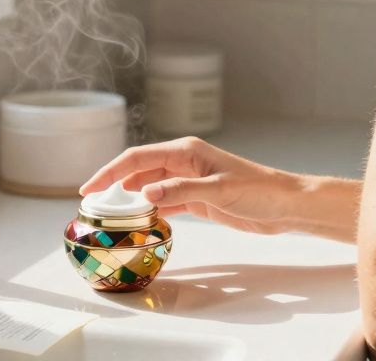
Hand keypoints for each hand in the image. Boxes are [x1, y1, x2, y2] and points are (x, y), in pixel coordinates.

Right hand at [79, 137, 301, 234]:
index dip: (110, 171)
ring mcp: (189, 181)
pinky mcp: (197, 200)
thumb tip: (144, 195)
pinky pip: (166, 204)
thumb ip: (181, 191)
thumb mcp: (219, 191)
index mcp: (185, 151)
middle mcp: (183, 163)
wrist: (286, 205)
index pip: (138, 158)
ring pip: (150, 189)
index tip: (89, 188)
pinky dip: (151, 212)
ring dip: (131, 201)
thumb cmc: (259, 190)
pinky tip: (139, 223)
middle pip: (139, 172)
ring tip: (110, 217)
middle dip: (115, 186)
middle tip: (92, 206)